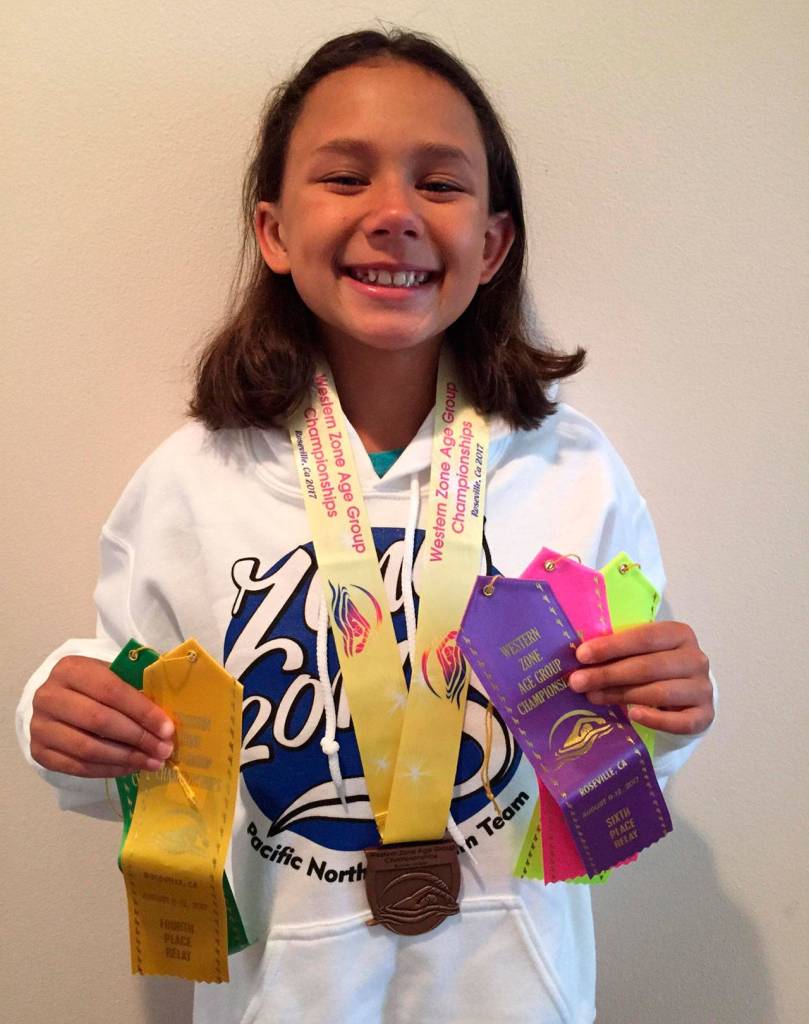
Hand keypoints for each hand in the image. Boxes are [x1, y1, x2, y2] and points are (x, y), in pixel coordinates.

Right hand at [30, 655, 174, 776]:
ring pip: (88, 748)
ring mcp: (40, 726)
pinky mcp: (39, 751)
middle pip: (100, 721)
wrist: (58, 699)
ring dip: (126, 758)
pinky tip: (130, 768)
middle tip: (163, 750)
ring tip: (152, 762)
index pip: (111, 690)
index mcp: (70, 669)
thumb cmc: (95, 686)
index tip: (167, 729)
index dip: (142, 711)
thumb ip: (136, 688)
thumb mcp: (113, 675)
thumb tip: (166, 719)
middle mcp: (48, 696)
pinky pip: (77, 767)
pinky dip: (108, 770)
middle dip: (138, 738)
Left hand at [568, 621, 713, 734]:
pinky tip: (633, 715)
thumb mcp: (640, 650)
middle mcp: (696, 659)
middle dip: (608, 674)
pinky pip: (680, 721)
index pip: (644, 637)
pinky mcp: (704, 715)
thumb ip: (618, 650)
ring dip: (622, 695)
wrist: (686, 692)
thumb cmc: (654, 665)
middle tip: (578, 681)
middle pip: (648, 666)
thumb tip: (580, 657)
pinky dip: (656, 719)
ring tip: (593, 697)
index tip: (581, 655)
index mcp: (679, 634)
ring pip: (660, 692)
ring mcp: (703, 688)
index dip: (611, 646)